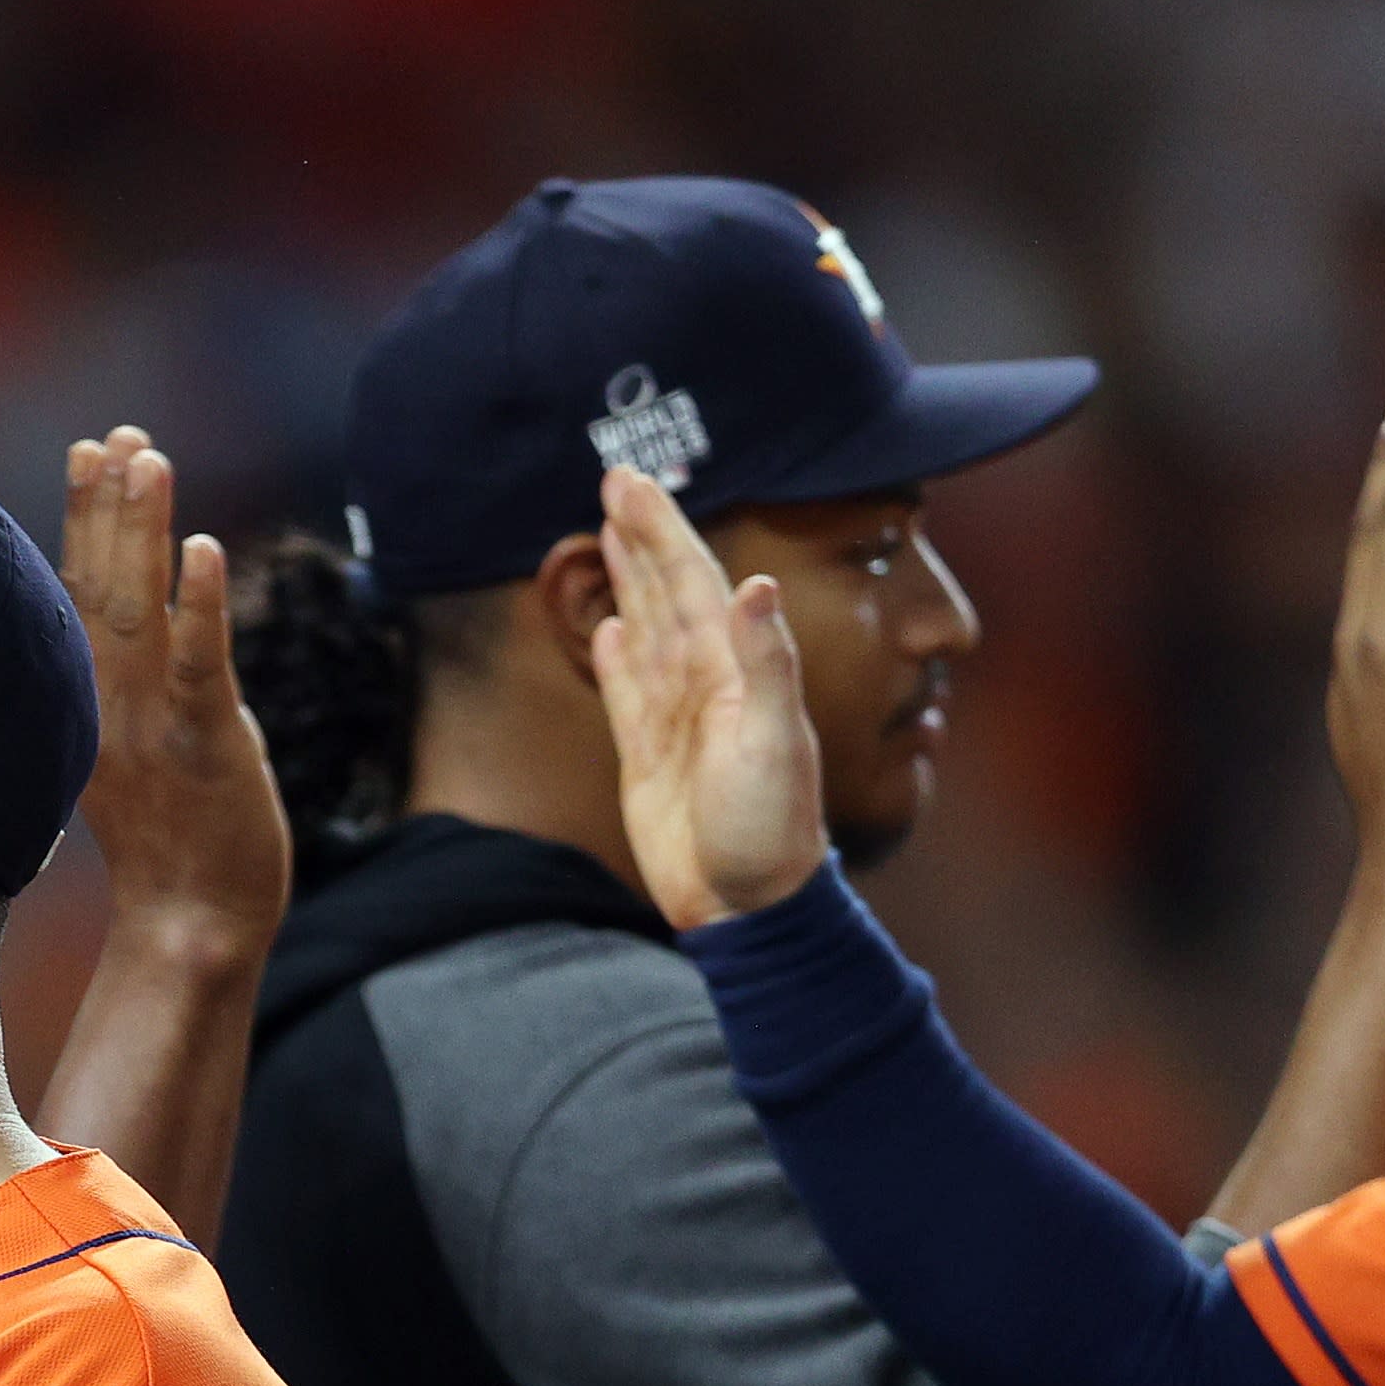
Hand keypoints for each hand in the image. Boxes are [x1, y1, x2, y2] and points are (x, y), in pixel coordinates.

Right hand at [62, 429, 283, 951]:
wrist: (191, 929)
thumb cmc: (173, 848)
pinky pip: (198, 665)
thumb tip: (161, 634)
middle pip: (98, 584)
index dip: (84, 519)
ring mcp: (152, 723)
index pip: (78, 594)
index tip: (91, 451)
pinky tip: (202, 547)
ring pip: (138, 609)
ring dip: (142, 530)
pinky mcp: (202, 746)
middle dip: (107, 503)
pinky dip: (199, 604)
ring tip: (148, 456)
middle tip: (116, 434)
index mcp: (90, 703)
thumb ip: (140, 690)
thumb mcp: (135, 757)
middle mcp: (110, 703)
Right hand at [590, 469, 821, 925]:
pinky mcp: (650, 757)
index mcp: (733, 668)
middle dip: (642, 535)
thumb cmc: (770, 827)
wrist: (749, 906)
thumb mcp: (774, 740)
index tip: (630, 480)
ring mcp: (677, 718)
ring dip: (630, 581)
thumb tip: (757, 584)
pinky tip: (610, 630)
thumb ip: (765, 661)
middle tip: (615, 479)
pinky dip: (618, 657)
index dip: (661, 528)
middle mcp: (706, 682)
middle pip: (667, 591)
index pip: (692, 579)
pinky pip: (630, 692)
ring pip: (647, 629)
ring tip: (610, 534)